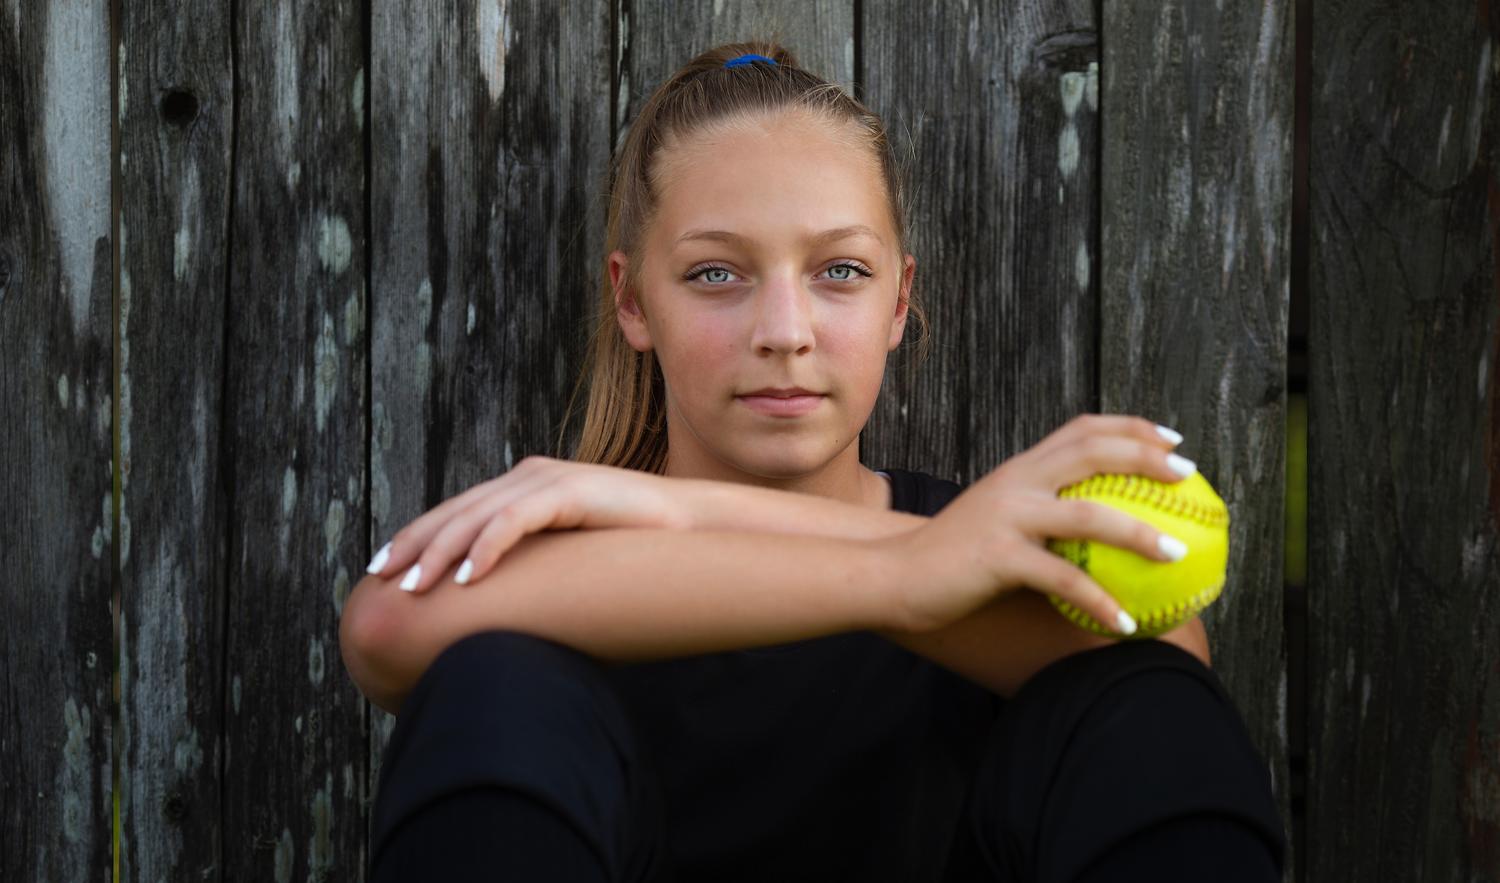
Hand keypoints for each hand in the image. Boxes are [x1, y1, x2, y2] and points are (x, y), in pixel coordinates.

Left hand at [365, 456, 690, 593]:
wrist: (693, 528)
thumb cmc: (633, 552)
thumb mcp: (568, 556)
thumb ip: (533, 564)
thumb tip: (494, 606)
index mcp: (525, 487)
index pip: (458, 512)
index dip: (417, 537)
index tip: (383, 569)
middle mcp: (530, 476)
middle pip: (456, 511)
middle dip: (414, 545)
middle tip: (381, 579)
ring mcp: (550, 479)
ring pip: (477, 516)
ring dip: (440, 552)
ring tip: (414, 586)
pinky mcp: (571, 490)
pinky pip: (516, 520)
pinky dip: (487, 547)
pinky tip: (467, 577)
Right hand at [889, 413, 1197, 634]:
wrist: (896, 576)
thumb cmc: (954, 557)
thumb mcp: (998, 518)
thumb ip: (1039, 510)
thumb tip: (1097, 527)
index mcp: (1020, 469)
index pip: (1081, 430)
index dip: (1131, 428)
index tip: (1173, 440)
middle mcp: (1017, 482)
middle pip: (1092, 453)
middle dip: (1146, 458)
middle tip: (1189, 475)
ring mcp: (1008, 517)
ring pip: (1088, 515)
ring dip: (1139, 534)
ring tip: (1177, 554)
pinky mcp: (999, 557)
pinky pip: (1062, 579)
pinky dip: (1099, 602)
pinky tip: (1126, 623)